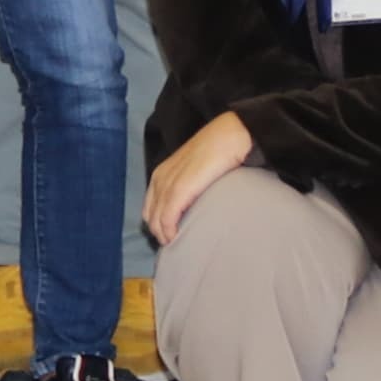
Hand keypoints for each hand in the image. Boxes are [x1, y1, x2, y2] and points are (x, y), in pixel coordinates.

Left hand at [143, 109, 256, 245]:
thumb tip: (192, 204)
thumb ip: (188, 184)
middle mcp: (160, 178)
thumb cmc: (218, 150)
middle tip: (175, 245)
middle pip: (151, 216)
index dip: (158, 224)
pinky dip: (169, 231)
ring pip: (156, 220)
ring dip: (164, 236)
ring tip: (177, 245)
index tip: (171, 235)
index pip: (150, 208)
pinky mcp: (179, 189)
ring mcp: (168, 183)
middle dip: (160, 233)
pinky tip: (176, 238)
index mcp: (161, 173)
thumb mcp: (195, 169)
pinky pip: (167, 217)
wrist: (230, 135)